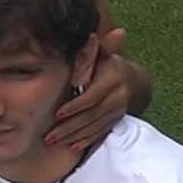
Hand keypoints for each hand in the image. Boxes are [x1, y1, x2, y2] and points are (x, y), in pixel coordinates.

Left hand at [44, 28, 130, 150]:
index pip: (91, 96)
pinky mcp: (115, 121)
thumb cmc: (108, 63)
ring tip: (53, 143)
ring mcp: (118, 110)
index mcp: (112, 78)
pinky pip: (100, 133)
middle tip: (48, 136)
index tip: (57, 114)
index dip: (75, 106)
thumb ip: (93, 49)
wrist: (133, 79)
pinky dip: (86, 141)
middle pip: (90, 116)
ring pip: (94, 127)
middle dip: (69, 127)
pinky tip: (72, 147)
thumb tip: (91, 35)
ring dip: (73, 137)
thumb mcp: (102, 54)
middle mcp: (118, 96)